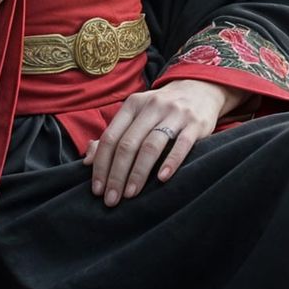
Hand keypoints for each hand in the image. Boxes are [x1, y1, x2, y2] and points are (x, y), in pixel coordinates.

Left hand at [83, 78, 231, 205]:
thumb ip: (114, 135)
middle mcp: (151, 106)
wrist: (200, 89)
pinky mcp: (195, 124)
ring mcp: (174, 114)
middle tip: (112, 199)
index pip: (111, 137)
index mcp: (132, 105)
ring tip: (131, 194)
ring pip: (151, 145)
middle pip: (128, 144)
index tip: (97, 189)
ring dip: (138, 172)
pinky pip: (181, 145)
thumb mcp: (136, 114)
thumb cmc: (161, 109)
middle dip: (117, 174)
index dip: (101, 165)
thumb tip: (88, 160)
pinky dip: (170, 162)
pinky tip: (162, 179)